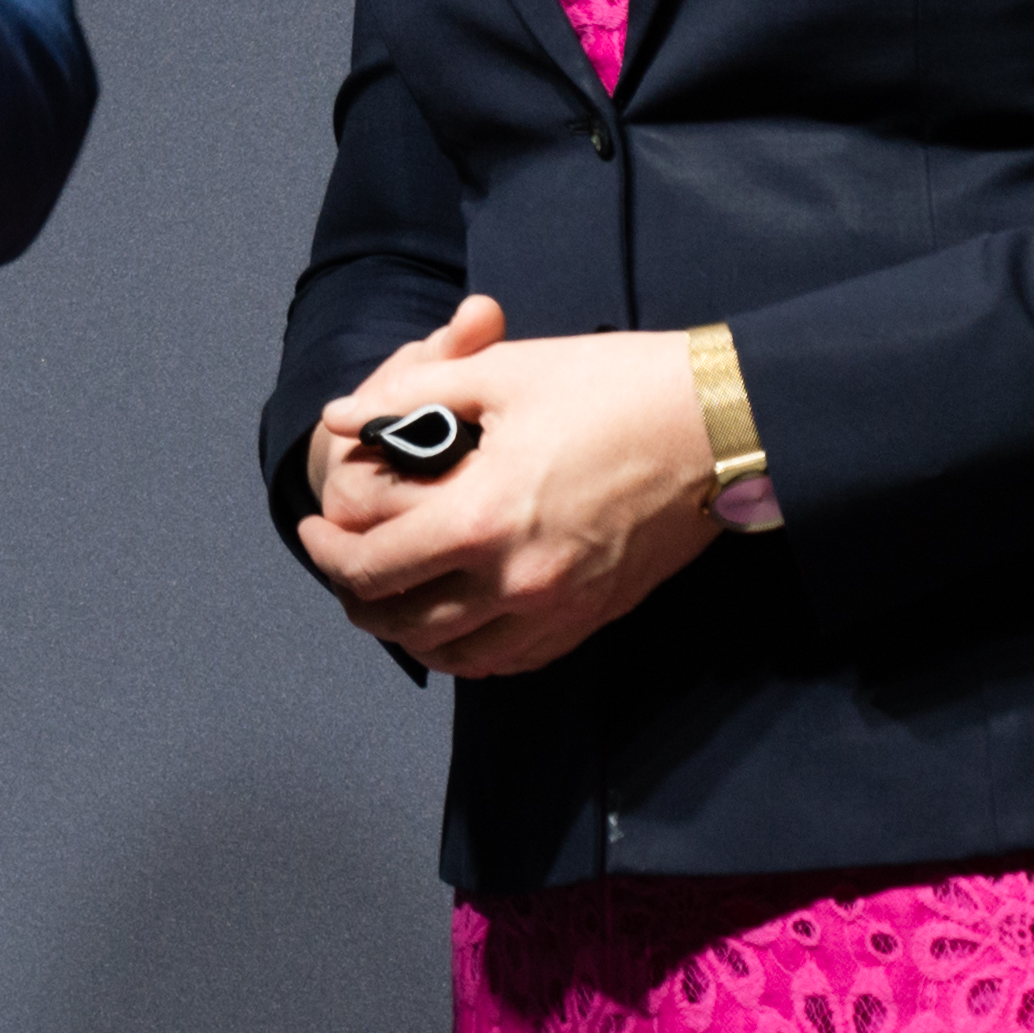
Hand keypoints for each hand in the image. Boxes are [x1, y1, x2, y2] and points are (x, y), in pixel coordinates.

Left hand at [287, 297, 723, 676]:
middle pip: (402, 621)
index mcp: (480, 518)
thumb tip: (340, 418)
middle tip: (339, 563)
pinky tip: (454, 617)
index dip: (325, 549)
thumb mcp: (498, 373)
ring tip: (387, 592)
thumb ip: (406, 398)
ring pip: (455, 654)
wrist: (718, 425)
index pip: (370, 564)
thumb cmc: (608, 386)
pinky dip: (468, 649)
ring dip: (406, 629)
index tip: (315, 525)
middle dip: (355, 596)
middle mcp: (515, 581)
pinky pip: (511, 660)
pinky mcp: (592, 619)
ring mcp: (558, 609)